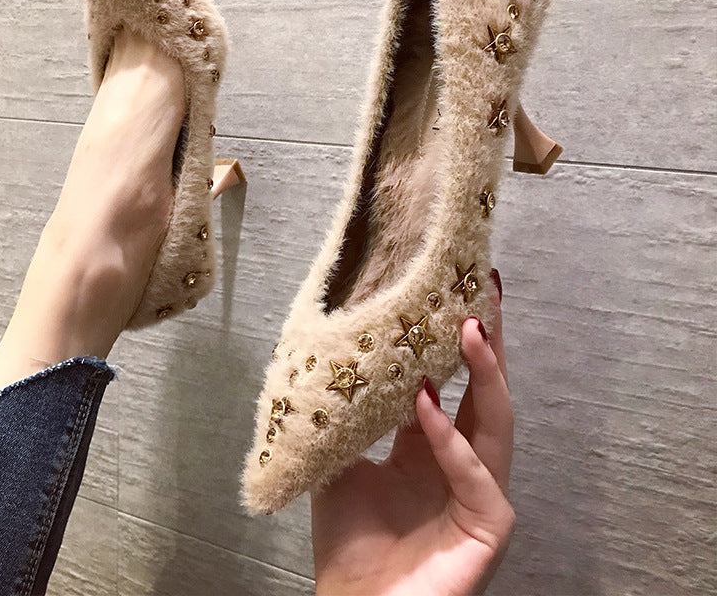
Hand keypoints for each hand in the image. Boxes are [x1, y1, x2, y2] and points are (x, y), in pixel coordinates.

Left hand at [311, 273, 512, 595]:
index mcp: (429, 446)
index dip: (455, 341)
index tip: (456, 291)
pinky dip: (449, 438)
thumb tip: (340, 355)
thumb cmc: (348, 545)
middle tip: (485, 290)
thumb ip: (350, 415)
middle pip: (484, 390)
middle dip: (488, 341)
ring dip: (484, 373)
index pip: (452, 383)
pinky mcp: (489, 524)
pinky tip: (425, 403)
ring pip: (495, 422)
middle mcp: (459, 461)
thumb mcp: (341, 462)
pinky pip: (476, 474)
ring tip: (472, 327)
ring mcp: (479, 491)